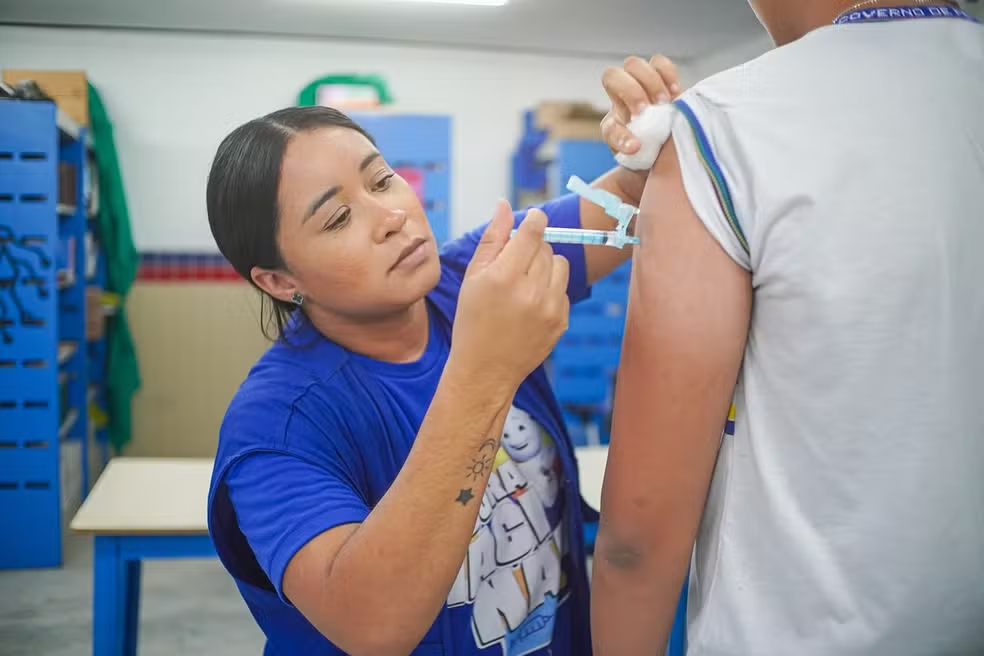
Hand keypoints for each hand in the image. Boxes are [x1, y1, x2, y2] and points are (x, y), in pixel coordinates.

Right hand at [451, 201, 569, 396]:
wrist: (485, 370)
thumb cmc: (473, 321)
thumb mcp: (473, 278)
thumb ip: (492, 239)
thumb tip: (504, 204)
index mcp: (504, 277)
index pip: (533, 232)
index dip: (535, 220)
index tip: (534, 217)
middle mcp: (531, 291)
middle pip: (546, 247)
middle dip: (532, 248)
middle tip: (514, 266)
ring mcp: (550, 308)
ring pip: (560, 264)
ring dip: (545, 266)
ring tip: (524, 284)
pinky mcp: (562, 321)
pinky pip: (564, 289)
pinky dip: (550, 290)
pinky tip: (530, 306)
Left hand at [601, 55, 681, 156]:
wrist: (666, 153)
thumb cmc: (654, 164)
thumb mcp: (644, 169)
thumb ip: (640, 166)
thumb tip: (638, 166)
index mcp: (614, 130)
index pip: (609, 128)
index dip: (621, 136)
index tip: (636, 147)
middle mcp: (622, 105)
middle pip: (611, 76)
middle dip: (631, 91)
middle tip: (647, 111)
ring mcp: (640, 88)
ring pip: (633, 65)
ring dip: (650, 81)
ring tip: (665, 102)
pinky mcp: (661, 80)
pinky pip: (659, 62)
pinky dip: (667, 73)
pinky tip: (676, 92)